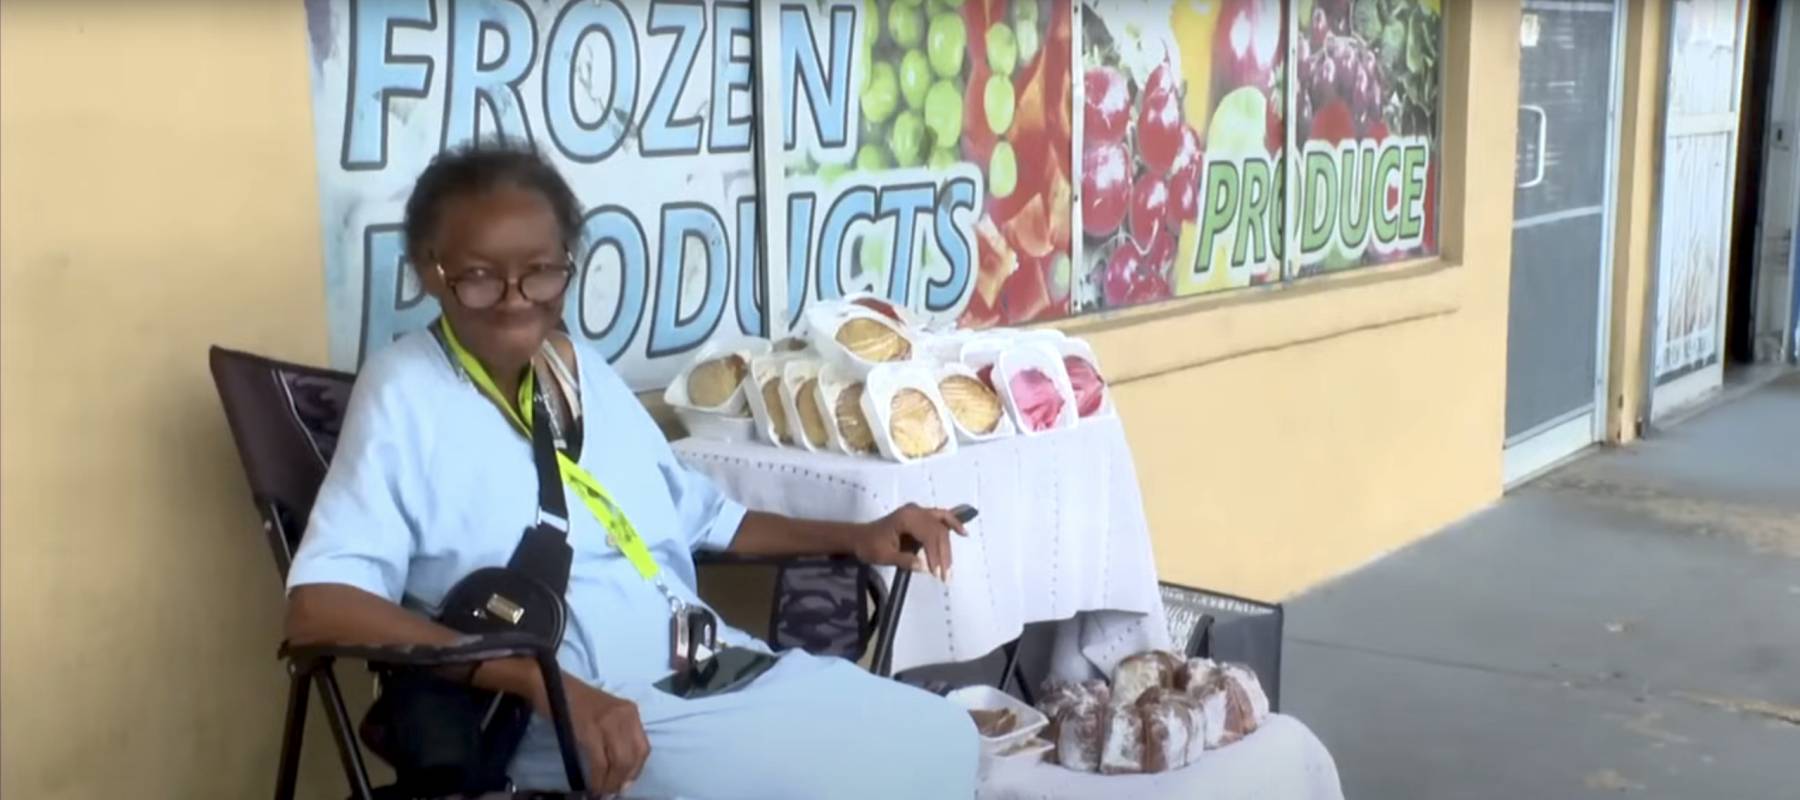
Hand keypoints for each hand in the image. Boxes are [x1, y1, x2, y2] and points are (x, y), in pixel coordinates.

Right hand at [532, 673, 649, 794]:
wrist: (549, 683)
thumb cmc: (575, 701)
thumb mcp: (605, 714)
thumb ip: (616, 735)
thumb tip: (620, 771)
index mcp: (630, 711)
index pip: (643, 747)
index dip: (636, 770)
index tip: (626, 784)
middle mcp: (624, 715)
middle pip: (633, 757)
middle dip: (623, 780)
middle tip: (612, 792)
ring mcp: (607, 721)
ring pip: (619, 761)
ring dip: (611, 782)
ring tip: (602, 792)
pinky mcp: (589, 729)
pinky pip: (600, 761)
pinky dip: (598, 778)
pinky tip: (593, 786)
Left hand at [853, 503, 971, 581]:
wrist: (858, 538)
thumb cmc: (869, 546)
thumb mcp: (884, 556)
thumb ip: (904, 560)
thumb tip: (923, 566)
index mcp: (905, 518)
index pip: (928, 535)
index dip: (934, 554)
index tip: (936, 572)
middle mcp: (914, 511)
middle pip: (938, 530)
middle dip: (943, 553)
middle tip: (945, 574)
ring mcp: (917, 511)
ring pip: (941, 525)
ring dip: (948, 545)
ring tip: (950, 564)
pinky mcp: (919, 516)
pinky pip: (939, 518)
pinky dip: (951, 524)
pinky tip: (962, 532)